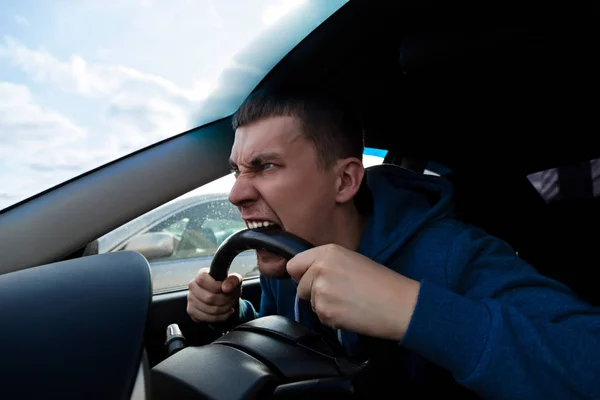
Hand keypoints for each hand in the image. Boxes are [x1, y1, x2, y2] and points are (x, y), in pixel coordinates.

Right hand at [187, 267, 241, 322]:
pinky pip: (206, 318)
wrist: (223, 295)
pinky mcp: (192, 311)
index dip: (217, 286)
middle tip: (231, 299)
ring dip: (224, 309)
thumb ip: (233, 280)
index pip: (202, 280)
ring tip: (229, 305)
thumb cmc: (227, 286)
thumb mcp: (235, 280)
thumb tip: (225, 288)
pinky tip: (225, 312)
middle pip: (208, 298)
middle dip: (224, 300)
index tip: (226, 289)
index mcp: (201, 274)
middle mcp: (193, 286)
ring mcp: (191, 299)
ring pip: (209, 310)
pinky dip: (220, 317)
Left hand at [287, 244, 420, 340]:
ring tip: (349, 303)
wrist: (399, 304)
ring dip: (325, 306)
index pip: (294, 265)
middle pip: (300, 286)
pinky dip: (332, 319)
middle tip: (339, 294)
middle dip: (313, 293)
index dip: (302, 275)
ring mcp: (320, 290)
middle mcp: (319, 268)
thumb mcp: (351, 260)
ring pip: (311, 303)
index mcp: (327, 252)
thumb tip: (308, 275)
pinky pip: (320, 318)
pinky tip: (351, 313)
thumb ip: (326, 264)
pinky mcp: (325, 311)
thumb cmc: (382, 282)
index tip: (312, 280)